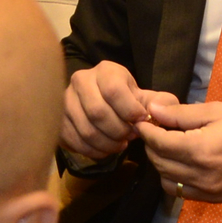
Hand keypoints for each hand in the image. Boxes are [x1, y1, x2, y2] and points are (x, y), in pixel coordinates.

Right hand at [61, 60, 177, 160]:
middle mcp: (81, 80)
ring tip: (120, 144)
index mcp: (106, 71)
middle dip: (118, 131)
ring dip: (107, 144)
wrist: (105, 105)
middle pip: (98, 112)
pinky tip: (106, 150)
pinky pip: (75, 141)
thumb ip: (162, 103)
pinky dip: (94, 151)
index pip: (113, 90)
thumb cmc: (129, 102)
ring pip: (86, 129)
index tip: (140, 121)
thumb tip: (157, 111)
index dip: (129, 111)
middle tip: (129, 137)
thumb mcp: (148, 98)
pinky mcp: (59, 120)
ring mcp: (66, 100)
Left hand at [138, 101, 221, 203]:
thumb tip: (153, 109)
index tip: (144, 119)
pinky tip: (183, 163)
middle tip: (157, 129)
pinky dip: (175, 179)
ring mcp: (207, 191)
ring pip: (167, 181)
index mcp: (200, 150)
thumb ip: (183, 114)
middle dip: (152, 145)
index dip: (147, 129)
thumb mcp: (219, 111)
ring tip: (170, 146)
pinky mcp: (215, 200)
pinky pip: (183, 193)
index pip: (158, 142)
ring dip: (161, 163)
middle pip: (159, 162)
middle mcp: (200, 175)